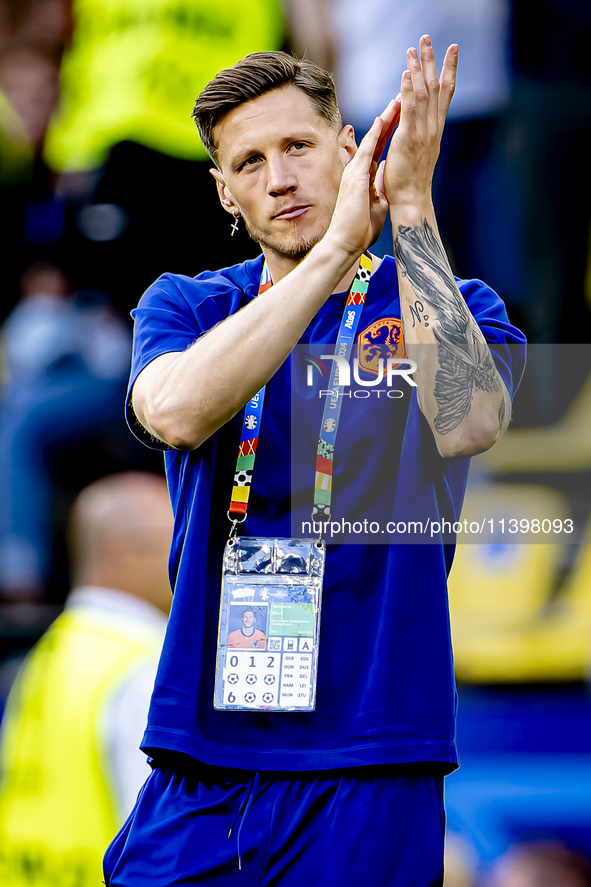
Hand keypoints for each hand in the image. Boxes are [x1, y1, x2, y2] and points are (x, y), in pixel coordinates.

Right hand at [326, 98, 400, 257]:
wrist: (345, 244)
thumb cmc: (359, 231)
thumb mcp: (376, 207)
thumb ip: (380, 191)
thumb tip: (387, 181)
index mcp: (365, 179)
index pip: (380, 150)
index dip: (390, 133)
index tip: (402, 118)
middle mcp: (358, 171)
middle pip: (376, 139)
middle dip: (390, 119)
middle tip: (401, 99)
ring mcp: (355, 172)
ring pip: (372, 139)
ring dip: (385, 120)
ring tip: (397, 101)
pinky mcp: (355, 177)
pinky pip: (366, 150)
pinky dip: (376, 134)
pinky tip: (383, 118)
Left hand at [382, 36, 457, 208]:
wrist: (412, 201)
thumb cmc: (412, 182)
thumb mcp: (418, 152)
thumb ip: (418, 133)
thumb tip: (415, 121)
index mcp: (436, 129)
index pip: (445, 94)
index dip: (449, 70)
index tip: (452, 50)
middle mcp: (433, 127)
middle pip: (436, 87)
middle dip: (433, 60)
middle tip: (428, 38)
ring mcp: (423, 133)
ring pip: (424, 93)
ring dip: (419, 69)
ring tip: (414, 47)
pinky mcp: (408, 139)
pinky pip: (410, 110)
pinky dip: (409, 90)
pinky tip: (407, 74)